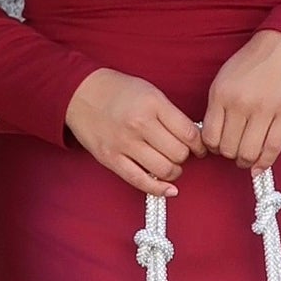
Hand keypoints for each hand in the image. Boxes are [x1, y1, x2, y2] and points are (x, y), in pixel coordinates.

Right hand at [65, 68, 204, 194]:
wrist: (80, 93)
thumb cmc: (118, 91)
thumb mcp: (150, 92)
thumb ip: (171, 114)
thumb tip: (193, 139)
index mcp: (153, 104)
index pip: (189, 133)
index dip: (199, 145)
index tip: (199, 147)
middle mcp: (139, 124)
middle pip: (179, 153)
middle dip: (185, 157)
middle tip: (180, 153)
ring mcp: (124, 143)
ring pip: (164, 170)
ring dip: (174, 172)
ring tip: (171, 165)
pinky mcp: (111, 159)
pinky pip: (140, 181)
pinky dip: (159, 189)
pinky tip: (169, 190)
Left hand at [201, 30, 280, 170]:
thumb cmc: (255, 63)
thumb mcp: (225, 79)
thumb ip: (218, 107)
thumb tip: (213, 140)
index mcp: (221, 94)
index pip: (210, 136)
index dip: (214, 148)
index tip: (221, 147)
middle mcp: (240, 103)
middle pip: (228, 148)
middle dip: (231, 156)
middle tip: (236, 153)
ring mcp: (264, 109)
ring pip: (249, 152)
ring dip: (246, 161)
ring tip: (248, 158)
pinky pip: (272, 148)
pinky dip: (265, 163)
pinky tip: (261, 166)